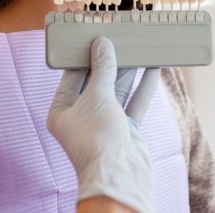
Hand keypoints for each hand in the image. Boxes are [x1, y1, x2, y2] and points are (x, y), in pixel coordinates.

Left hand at [47, 37, 159, 212]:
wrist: (120, 175)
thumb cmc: (98, 139)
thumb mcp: (97, 96)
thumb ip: (102, 69)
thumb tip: (102, 45)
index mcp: (63, 111)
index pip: (72, 76)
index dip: (84, 56)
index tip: (94, 38)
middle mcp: (82, 117)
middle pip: (97, 82)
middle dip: (109, 62)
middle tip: (119, 40)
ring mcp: (105, 123)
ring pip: (118, 90)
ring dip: (129, 71)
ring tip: (138, 49)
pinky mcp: (126, 129)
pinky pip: (134, 102)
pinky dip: (143, 86)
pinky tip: (152, 68)